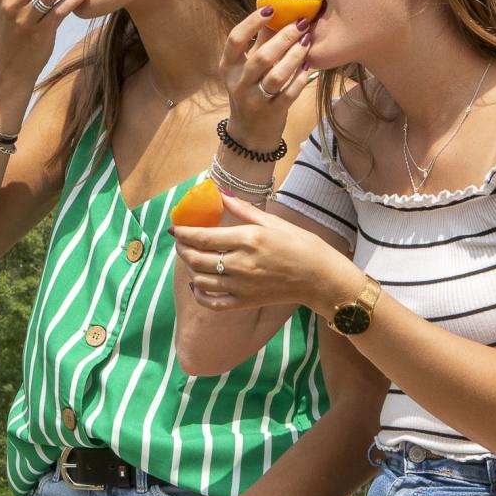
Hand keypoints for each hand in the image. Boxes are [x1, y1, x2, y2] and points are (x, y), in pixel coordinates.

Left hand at [171, 196, 359, 312]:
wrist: (320, 278)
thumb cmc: (301, 245)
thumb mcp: (273, 221)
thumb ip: (243, 209)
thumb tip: (220, 193)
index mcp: (247, 239)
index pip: (202, 237)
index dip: (183, 233)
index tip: (175, 228)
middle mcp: (240, 264)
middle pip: (196, 258)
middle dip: (182, 249)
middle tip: (181, 242)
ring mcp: (241, 286)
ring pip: (200, 280)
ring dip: (189, 269)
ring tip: (191, 259)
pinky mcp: (245, 302)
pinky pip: (212, 302)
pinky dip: (199, 294)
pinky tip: (198, 284)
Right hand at [220, 5, 314, 150]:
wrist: (249, 132)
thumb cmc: (250, 91)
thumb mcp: (247, 68)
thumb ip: (259, 43)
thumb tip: (276, 13)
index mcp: (228, 66)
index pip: (235, 39)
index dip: (252, 22)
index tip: (271, 9)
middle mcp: (238, 83)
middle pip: (261, 57)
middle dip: (284, 37)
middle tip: (301, 23)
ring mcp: (254, 100)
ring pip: (276, 75)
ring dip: (294, 56)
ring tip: (307, 42)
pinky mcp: (272, 112)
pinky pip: (290, 93)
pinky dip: (301, 78)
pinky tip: (309, 65)